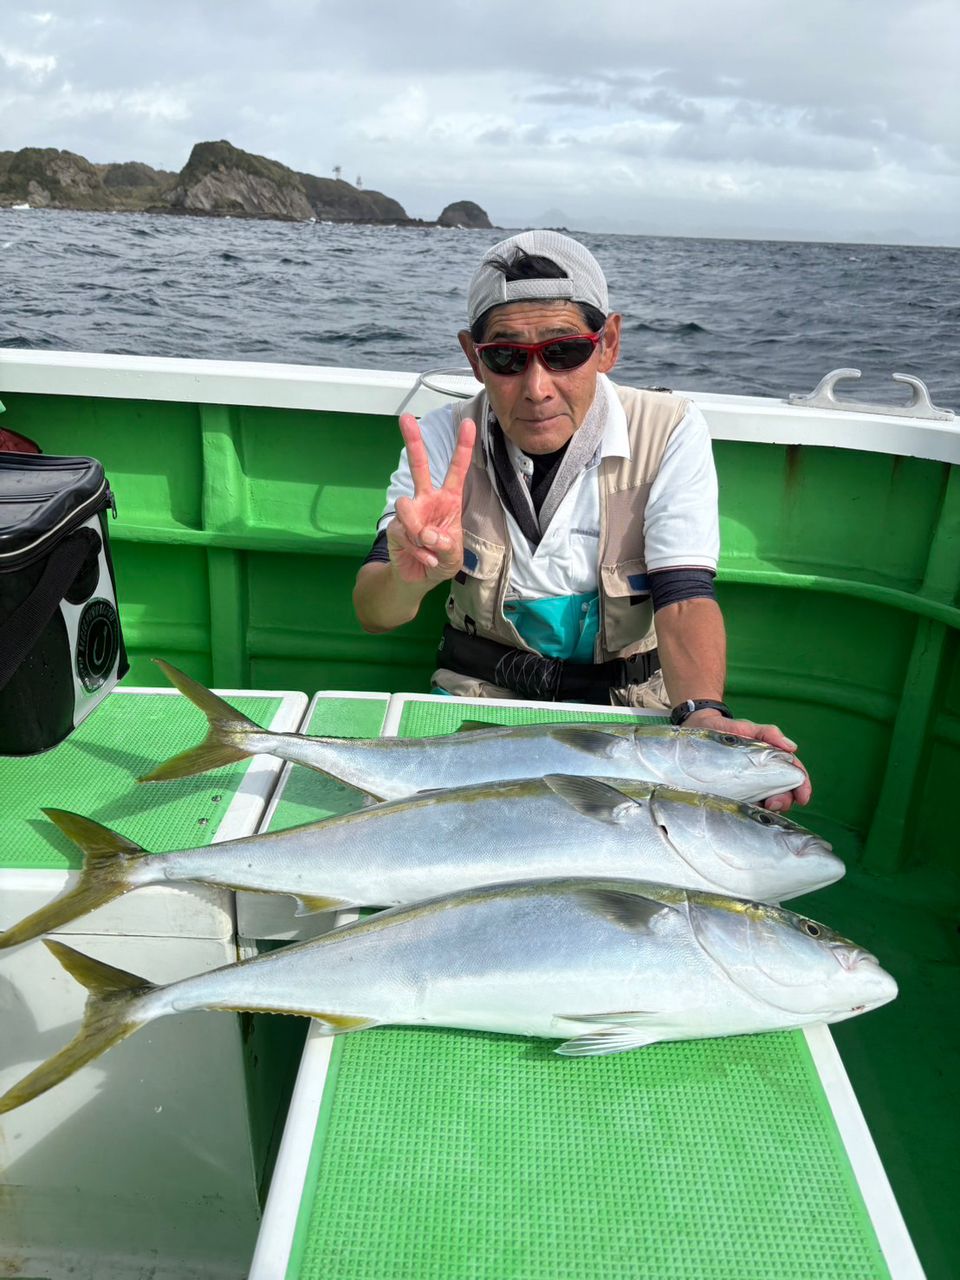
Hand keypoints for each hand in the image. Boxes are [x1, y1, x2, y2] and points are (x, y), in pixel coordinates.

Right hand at [387, 413, 475, 584]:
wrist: (419, 578)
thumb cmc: (441, 560)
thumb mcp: (454, 555)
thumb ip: (446, 545)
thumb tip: (428, 533)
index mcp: (448, 500)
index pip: (456, 470)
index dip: (462, 448)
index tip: (467, 424)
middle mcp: (427, 500)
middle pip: (419, 466)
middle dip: (413, 441)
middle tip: (406, 418)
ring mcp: (409, 513)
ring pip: (406, 507)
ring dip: (419, 531)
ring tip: (429, 547)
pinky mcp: (395, 527)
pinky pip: (404, 533)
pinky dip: (418, 551)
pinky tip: (425, 559)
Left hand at [684, 709, 811, 812]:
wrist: (698, 730)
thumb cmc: (727, 730)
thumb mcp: (748, 728)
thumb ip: (769, 733)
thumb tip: (792, 747)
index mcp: (772, 762)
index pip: (793, 775)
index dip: (802, 786)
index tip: (803, 797)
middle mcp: (763, 777)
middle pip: (783, 793)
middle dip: (785, 801)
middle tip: (774, 803)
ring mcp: (747, 788)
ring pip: (766, 803)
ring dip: (770, 809)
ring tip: (764, 806)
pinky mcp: (731, 795)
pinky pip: (744, 808)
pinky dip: (751, 812)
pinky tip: (748, 812)